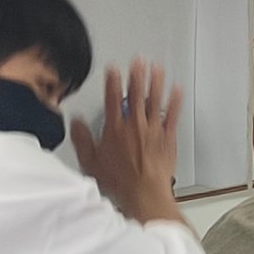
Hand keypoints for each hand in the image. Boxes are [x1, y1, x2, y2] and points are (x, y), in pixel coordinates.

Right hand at [67, 63, 182, 225]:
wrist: (143, 193)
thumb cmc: (118, 181)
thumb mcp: (90, 161)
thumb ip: (83, 139)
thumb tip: (77, 123)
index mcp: (115, 129)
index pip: (111, 98)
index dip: (112, 81)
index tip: (114, 69)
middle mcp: (134, 125)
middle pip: (135, 94)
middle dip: (136, 75)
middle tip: (138, 60)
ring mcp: (152, 130)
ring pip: (154, 100)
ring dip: (155, 82)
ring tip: (156, 67)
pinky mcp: (167, 137)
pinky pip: (172, 115)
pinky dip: (175, 101)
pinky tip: (177, 90)